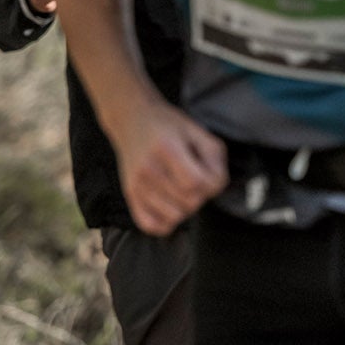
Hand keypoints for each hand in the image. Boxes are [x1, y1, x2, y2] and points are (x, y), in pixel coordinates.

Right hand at [115, 100, 227, 235]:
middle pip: (189, 202)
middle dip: (201, 194)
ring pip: (175, 217)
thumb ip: (214, 158)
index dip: (211, 182)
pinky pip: (152, 226)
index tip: (209, 171)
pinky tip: (170, 204)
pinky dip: (166, 222)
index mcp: (167, 148)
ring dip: (186, 207)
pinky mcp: (130, 196)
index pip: (197, 184)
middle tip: (196, 178)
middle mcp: (149, 169)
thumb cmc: (169, 125)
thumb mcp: (198, 131)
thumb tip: (215, 186)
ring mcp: (136, 185)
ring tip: (182, 189)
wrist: (131, 119)